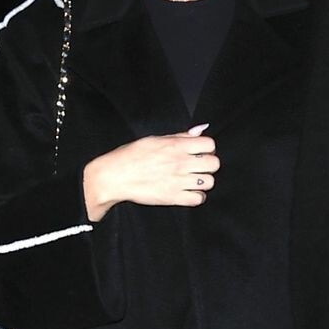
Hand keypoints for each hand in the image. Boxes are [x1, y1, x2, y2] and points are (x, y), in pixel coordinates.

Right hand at [83, 125, 219, 221]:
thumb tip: (200, 129)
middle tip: (197, 167)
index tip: (199, 152)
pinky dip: (196, 196)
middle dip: (208, 165)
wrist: (114, 176)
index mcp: (176, 146)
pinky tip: (188, 192)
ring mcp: (178, 181)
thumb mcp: (155, 139)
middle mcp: (180, 163)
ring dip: (203, 181)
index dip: (207, 148)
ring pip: (209, 182)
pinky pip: (199, 199)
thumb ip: (180, 136)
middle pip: (214, 164)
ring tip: (192, 180)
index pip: (209, 144)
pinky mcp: (174, 197)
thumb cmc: (131, 155)